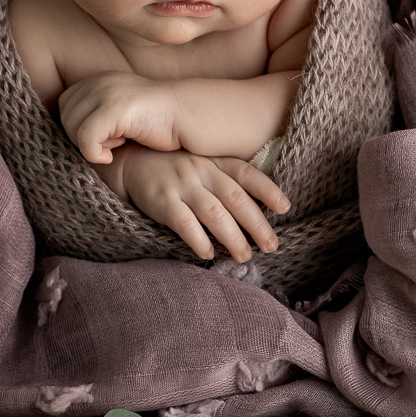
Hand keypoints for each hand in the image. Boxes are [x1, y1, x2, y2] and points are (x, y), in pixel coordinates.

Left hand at [58, 71, 179, 162]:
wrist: (190, 117)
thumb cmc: (159, 124)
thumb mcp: (121, 114)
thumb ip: (97, 115)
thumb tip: (68, 133)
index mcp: (100, 79)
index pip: (65, 106)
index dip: (80, 126)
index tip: (107, 136)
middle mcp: (101, 81)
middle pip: (65, 117)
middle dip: (83, 137)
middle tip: (114, 142)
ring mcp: (108, 92)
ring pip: (72, 128)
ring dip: (91, 145)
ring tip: (118, 144)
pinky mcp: (116, 108)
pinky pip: (85, 138)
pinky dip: (94, 154)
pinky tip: (114, 155)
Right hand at [117, 145, 290, 261]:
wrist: (129, 161)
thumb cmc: (173, 167)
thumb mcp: (202, 164)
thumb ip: (225, 180)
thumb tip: (258, 209)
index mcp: (214, 160)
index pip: (247, 173)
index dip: (268, 190)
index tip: (285, 207)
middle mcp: (200, 170)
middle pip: (236, 198)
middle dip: (257, 224)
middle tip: (271, 246)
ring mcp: (181, 185)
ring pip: (214, 213)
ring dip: (233, 237)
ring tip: (245, 256)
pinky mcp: (162, 201)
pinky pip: (184, 223)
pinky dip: (198, 240)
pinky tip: (208, 254)